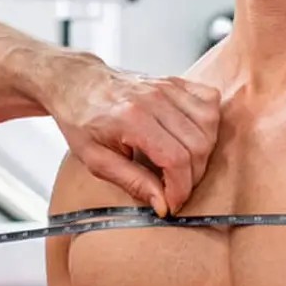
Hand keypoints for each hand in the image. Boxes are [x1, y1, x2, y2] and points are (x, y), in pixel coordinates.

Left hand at [47, 59, 220, 215]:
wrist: (76, 83)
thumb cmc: (81, 119)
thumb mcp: (95, 159)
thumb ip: (131, 181)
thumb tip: (162, 204)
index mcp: (130, 118)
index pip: (175, 158)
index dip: (180, 188)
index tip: (172, 203)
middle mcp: (153, 99)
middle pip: (198, 144)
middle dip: (193, 176)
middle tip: (175, 189)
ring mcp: (166, 86)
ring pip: (210, 124)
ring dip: (203, 153)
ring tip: (183, 167)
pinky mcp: (174, 81)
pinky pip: (209, 101)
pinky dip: (209, 124)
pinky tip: (191, 138)